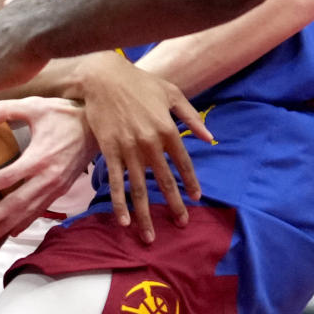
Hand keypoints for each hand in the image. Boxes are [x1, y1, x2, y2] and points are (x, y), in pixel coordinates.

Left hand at [0, 97, 91, 245]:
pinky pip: (41, 209)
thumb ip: (8, 109)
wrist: (95, 127)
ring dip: (9, 224)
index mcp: (40, 157)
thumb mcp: (36, 106)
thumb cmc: (63, 114)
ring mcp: (57, 186)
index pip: (9, 177)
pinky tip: (13, 231)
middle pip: (19, 202)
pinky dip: (26, 221)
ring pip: (30, 210)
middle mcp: (49, 177)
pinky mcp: (62, 189)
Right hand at [74, 53, 211, 241]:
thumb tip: (210, 138)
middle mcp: (149, 143)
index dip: (190, 182)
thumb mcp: (171, 93)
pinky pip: (116, 182)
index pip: (184, 163)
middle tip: (181, 224)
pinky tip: (124, 221)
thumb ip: (191, 117)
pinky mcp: (109, 151)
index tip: (196, 198)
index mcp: (167, 129)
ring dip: (145, 215)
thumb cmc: (140, 83)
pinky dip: (119, 203)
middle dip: (173, 205)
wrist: (103, 77)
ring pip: (138, 189)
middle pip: (163, 181)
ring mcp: (128, 149)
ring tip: (149, 236)